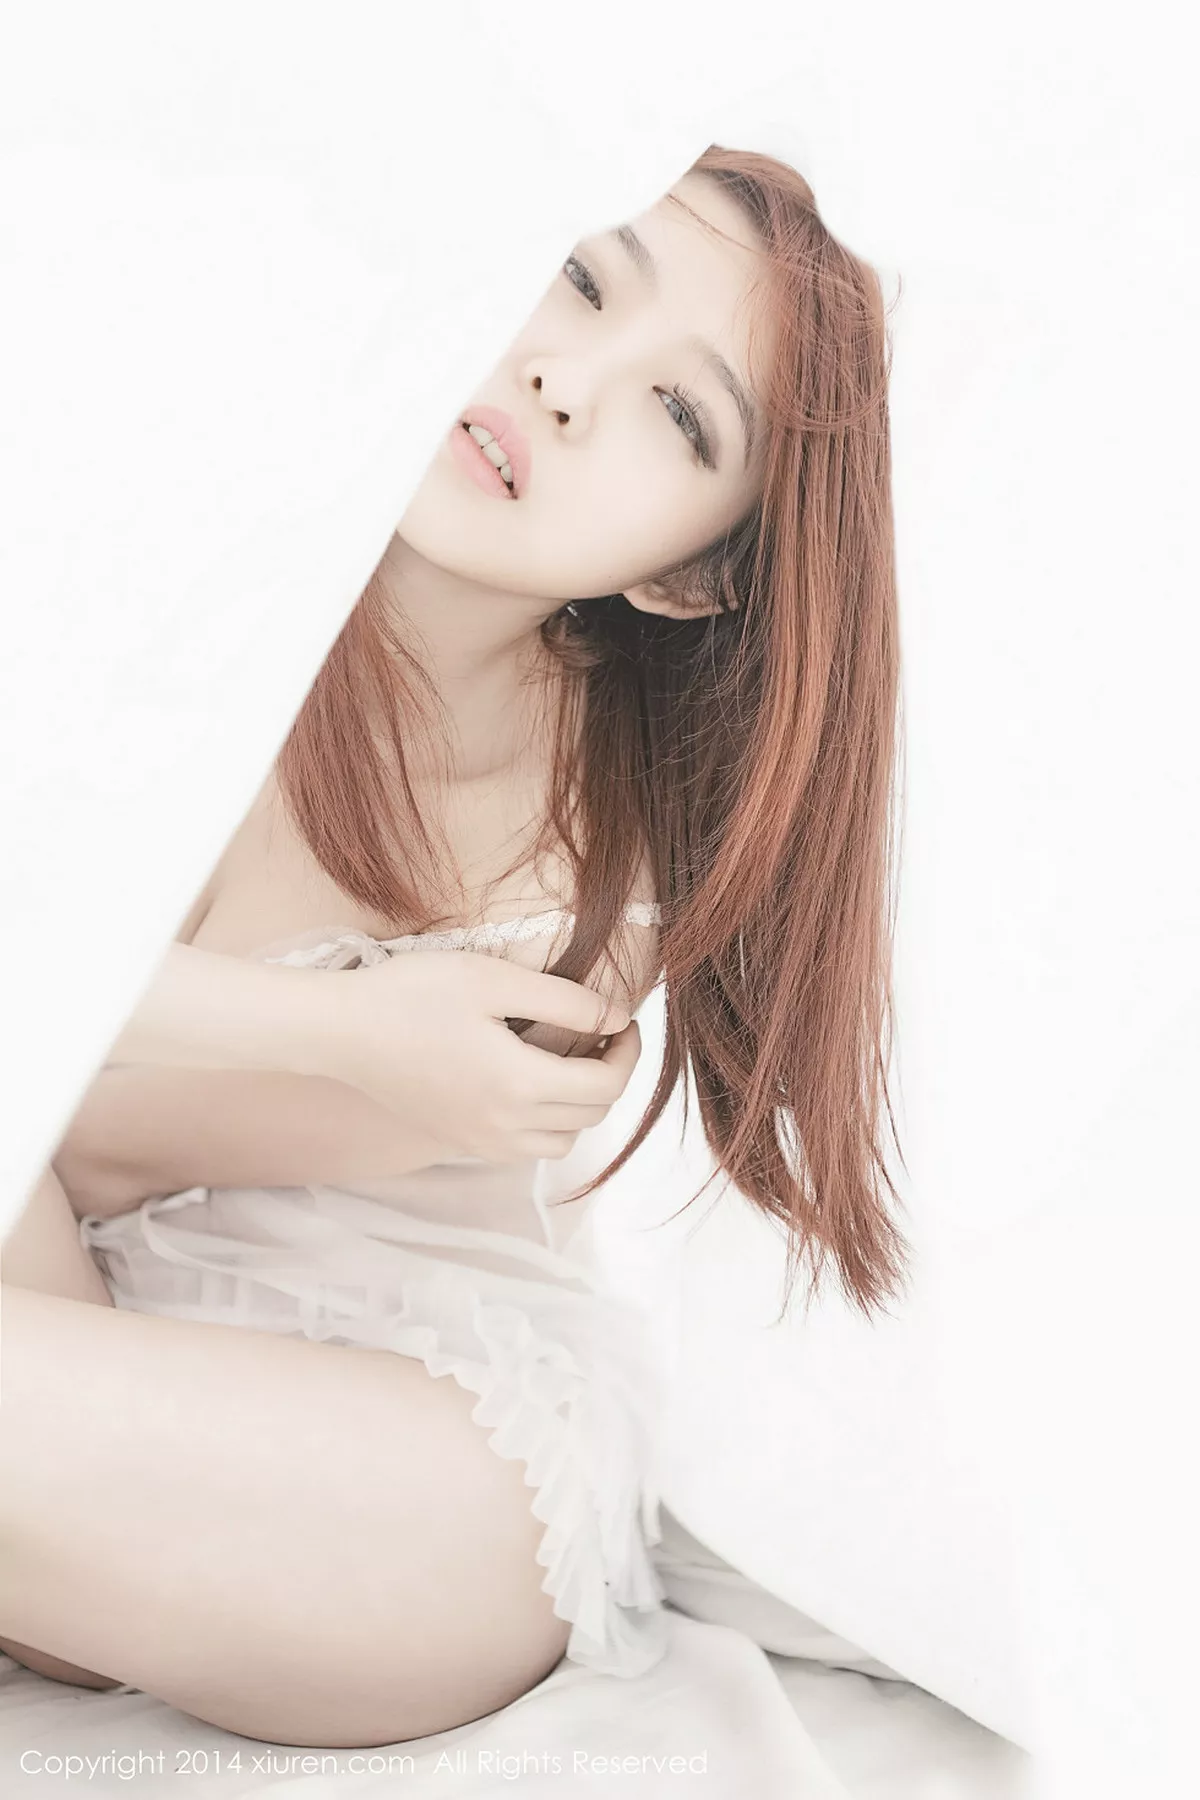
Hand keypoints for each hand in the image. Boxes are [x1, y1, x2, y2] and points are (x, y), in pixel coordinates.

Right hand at [310, 950, 642, 1162]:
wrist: (340, 1032)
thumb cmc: (412, 994)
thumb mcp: (493, 979)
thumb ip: (565, 1000)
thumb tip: (614, 1016)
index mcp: (520, 1085)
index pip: (606, 1087)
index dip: (628, 1052)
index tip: (623, 1020)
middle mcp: (506, 1126)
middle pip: (590, 1116)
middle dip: (610, 1075)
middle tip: (603, 1032)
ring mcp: (480, 1142)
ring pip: (560, 1141)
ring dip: (579, 1105)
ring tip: (568, 1059)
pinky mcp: (459, 1142)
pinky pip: (523, 1147)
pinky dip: (543, 1121)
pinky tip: (527, 1080)